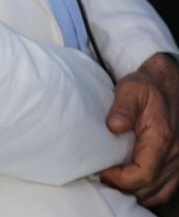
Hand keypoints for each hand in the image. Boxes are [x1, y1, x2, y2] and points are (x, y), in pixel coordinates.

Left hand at [101, 53, 178, 207]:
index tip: (104, 170)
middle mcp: (174, 153)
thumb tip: (114, 126)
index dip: (121, 178)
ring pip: (160, 191)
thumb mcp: (131, 89)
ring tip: (117, 180)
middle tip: (105, 176)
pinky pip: (167, 188)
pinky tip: (135, 185)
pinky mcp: (178, 161)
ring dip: (138, 191)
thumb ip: (122, 107)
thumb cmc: (147, 86)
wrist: (167, 82)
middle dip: (125, 187)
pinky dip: (151, 191)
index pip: (143, 173)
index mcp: (161, 137)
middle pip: (150, 187)